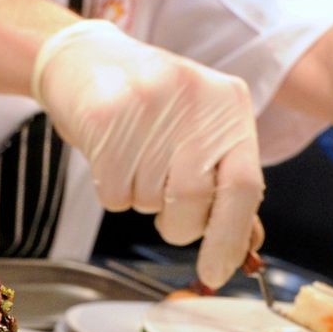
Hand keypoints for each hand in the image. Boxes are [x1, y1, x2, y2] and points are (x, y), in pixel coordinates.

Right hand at [32, 20, 263, 288]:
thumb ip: (226, 184)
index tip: (215, 272)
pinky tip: (113, 156)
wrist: (87, 59)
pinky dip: (114, 192)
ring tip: (136, 160)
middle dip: (178, 224)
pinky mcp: (106, 114)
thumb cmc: (152, 107)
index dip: (230, 238)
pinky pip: (115, 194)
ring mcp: (150, 103)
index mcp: (230, 105)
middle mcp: (196, 98)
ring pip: (150, 201)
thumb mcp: (201, 131)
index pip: (243, 186)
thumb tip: (244, 246)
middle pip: (195, 201)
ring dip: (142, 200)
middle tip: (166, 210)